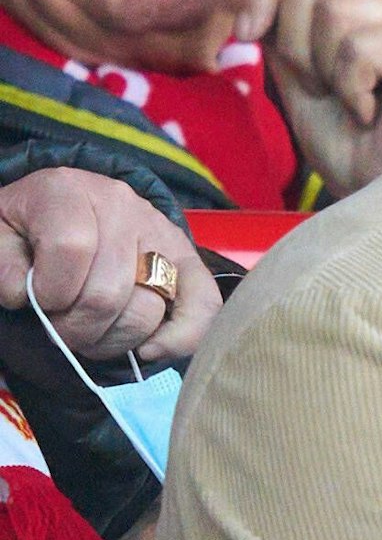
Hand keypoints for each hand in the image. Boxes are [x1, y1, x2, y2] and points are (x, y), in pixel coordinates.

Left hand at [0, 167, 221, 360]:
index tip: (35, 299)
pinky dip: (178, 339)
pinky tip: (147, 349)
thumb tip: (25, 293)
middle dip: (76, 328)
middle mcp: (122, 206)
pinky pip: (203, 306)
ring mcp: (161, 233)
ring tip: (91, 333)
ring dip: (111, 339)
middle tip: (60, 327)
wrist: (67, 206)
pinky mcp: (189, 260)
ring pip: (145, 311)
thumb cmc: (27, 227)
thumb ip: (2, 261)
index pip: (71, 249)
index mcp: (69, 190)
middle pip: (108, 292)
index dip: (49, 291)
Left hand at [234, 0, 381, 199]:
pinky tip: (373, 112)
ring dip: (323, 69)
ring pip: (331, 8)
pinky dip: (349, 89)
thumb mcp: (291, 66)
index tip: (251, 38)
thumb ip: (272, 9)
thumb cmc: (348, 141)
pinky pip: (356, 46)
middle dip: (292, 42)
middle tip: (323, 88)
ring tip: (352, 102)